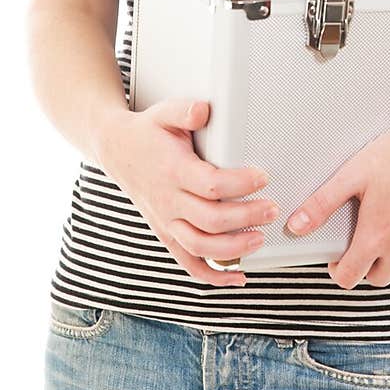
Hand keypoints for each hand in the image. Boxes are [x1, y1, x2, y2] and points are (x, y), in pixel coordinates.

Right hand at [96, 98, 279, 287]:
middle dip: (246, 217)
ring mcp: (166, 221)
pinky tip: (238, 278)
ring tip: (260, 238)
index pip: (210, 184)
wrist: (117, 151)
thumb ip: (185, 111)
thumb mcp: (164, 112)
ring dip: (234, 249)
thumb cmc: (148, 132)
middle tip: (272, 208)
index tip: (263, 177)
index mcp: (173, 171)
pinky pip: (188, 263)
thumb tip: (204, 110)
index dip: (240, 184)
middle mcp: (168, 201)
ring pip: (200, 247)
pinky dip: (213, 276)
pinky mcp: (167, 234)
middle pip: (211, 220)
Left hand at [284, 119, 389, 288]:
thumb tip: (296, 225)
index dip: (338, 271)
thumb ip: (322, 204)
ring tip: (388, 244)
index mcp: (376, 237)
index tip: (338, 259)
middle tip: (362, 246)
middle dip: (365, 267)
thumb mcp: (352, 174)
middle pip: (379, 279)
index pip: (350, 278)